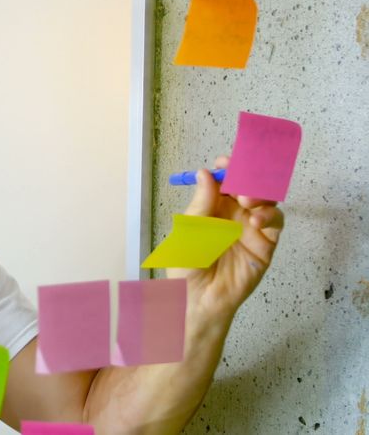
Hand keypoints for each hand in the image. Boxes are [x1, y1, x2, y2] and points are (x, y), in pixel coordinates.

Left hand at [167, 156, 284, 320]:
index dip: (229, 167)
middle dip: (249, 177)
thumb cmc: (186, 266)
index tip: (226, 161)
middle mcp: (233, 213)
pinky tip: (255, 220)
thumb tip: (205, 173)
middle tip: (241, 180)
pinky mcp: (265, 244)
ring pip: (267, 199)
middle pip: (250, 184)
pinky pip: (275, 223)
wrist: (197, 300)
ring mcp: (251, 227)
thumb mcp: (187, 231)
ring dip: (261, 193)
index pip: (226, 179)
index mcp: (212, 205)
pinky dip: (269, 216)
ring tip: (247, 201)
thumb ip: (200, 203)